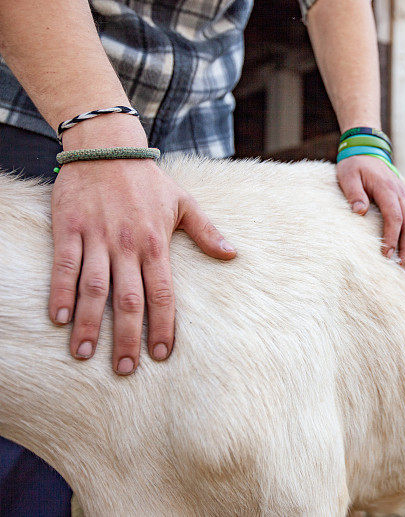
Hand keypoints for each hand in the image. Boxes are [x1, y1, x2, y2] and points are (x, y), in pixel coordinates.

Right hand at [50, 117, 235, 374]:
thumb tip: (233, 255)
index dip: (163, 326)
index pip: (163, 294)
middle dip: (128, 337)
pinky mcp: (70, 228)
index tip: (161, 355)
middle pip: (129, 300)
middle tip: (124, 370)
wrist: (107, 147)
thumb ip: (207, 232)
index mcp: (157, 244)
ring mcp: (97, 237)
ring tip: (85, 354)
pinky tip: (59, 319)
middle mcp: (128, 245)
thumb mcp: (184, 202)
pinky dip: (61, 292)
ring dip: (90, 324)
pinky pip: (65, 266)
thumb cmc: (148, 179)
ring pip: (94, 288)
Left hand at [336, 155, 404, 269]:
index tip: (387, 254)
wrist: (366, 151)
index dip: (393, 236)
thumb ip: (353, 193)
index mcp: (387, 188)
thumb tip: (360, 211)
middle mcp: (402, 193)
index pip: (395, 216)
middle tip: (404, 266)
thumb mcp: (348, 176)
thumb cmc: (354, 166)